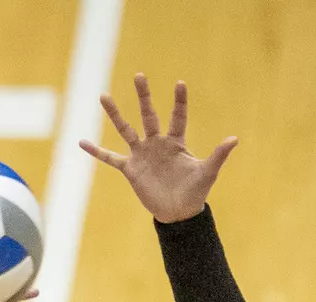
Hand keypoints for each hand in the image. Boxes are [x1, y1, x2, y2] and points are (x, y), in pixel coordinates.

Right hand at [80, 74, 236, 223]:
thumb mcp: (207, 173)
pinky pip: (110, 158)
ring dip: (115, 114)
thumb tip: (234, 139)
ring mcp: (142, 154)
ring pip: (126, 129)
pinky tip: (81, 142)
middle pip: (148, 114)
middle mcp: (157, 143)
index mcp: (176, 142)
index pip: (178, 116)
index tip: (180, 83)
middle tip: (139, 75)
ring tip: (103, 96)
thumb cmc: (195, 192)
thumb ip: (218, 155)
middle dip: (144, 96)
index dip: (179, 101)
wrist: (178, 213)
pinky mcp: (130, 169)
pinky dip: (96, 152)